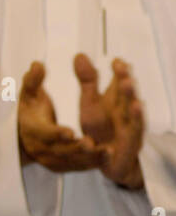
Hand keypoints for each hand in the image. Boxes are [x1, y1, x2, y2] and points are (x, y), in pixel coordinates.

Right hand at [18, 62, 103, 173]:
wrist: (23, 137)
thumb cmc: (31, 110)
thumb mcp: (29, 94)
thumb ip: (33, 80)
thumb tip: (38, 65)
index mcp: (33, 129)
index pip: (44, 133)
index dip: (56, 133)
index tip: (70, 132)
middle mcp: (41, 148)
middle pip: (59, 150)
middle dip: (76, 148)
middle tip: (92, 144)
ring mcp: (50, 160)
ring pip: (71, 161)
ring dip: (89, 158)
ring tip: (108, 152)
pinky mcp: (60, 167)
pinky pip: (77, 167)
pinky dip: (91, 163)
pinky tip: (107, 157)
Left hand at [75, 54, 143, 189]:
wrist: (111, 160)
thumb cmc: (101, 128)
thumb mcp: (91, 103)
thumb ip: (87, 81)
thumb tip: (79, 55)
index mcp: (117, 100)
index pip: (120, 81)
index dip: (120, 72)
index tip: (116, 62)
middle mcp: (126, 113)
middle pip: (129, 99)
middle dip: (128, 90)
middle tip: (126, 79)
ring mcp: (129, 131)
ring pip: (134, 122)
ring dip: (135, 114)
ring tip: (135, 105)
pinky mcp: (124, 151)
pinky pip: (123, 148)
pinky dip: (119, 148)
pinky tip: (112, 148)